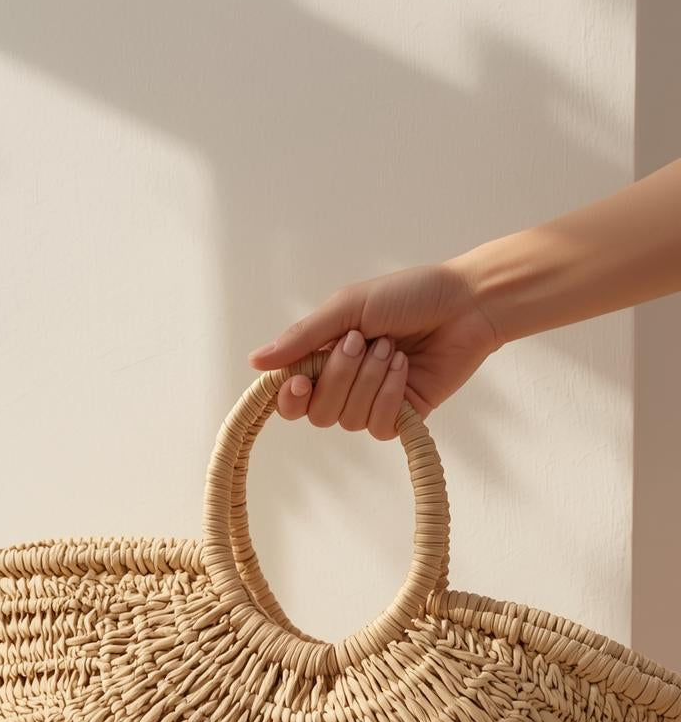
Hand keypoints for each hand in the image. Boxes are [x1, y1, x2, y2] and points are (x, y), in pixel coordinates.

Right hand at [247, 259, 500, 437]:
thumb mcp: (348, 306)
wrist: (466, 304)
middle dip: (339, 377)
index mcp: (325, 354)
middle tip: (364, 341)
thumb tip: (256, 362)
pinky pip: (378, 426)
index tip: (299, 382)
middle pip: (317, 411)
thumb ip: (303, 337)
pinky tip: (405, 369)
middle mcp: (345, 382)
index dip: (289, 397)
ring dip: (369, 380)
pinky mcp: (404, 415)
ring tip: (392, 349)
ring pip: (347, 419)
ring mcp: (374, 401)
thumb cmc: (409, 295)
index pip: (290, 394)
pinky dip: (389, 396)